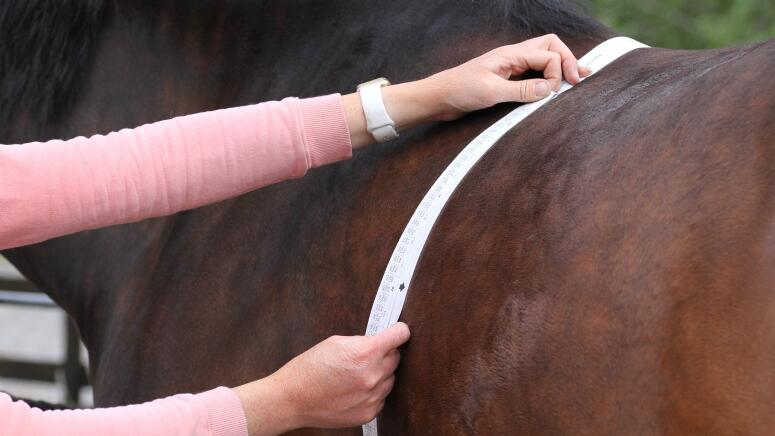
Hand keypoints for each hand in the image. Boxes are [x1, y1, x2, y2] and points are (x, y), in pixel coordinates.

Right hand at [234, 322, 410, 434]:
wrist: (292, 399)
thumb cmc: (309, 369)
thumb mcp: (335, 342)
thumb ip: (362, 341)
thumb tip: (380, 341)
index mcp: (365, 353)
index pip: (399, 335)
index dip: (399, 331)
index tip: (399, 331)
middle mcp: (372, 375)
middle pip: (396, 357)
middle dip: (385, 353)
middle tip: (367, 354)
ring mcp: (372, 397)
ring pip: (390, 378)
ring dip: (380, 373)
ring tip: (356, 373)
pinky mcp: (368, 412)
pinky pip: (382, 397)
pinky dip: (373, 391)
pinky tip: (355, 388)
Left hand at [344, 34, 589, 147]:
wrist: (437, 98)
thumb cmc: (458, 91)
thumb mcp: (491, 92)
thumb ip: (521, 90)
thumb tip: (549, 89)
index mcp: (510, 54)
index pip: (547, 53)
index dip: (558, 71)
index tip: (555, 91)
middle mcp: (513, 57)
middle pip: (550, 47)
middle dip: (568, 60)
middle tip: (582, 79)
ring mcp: (510, 68)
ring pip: (543, 59)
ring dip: (559, 67)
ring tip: (576, 80)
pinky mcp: (506, 80)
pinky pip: (533, 73)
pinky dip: (547, 78)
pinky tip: (554, 88)